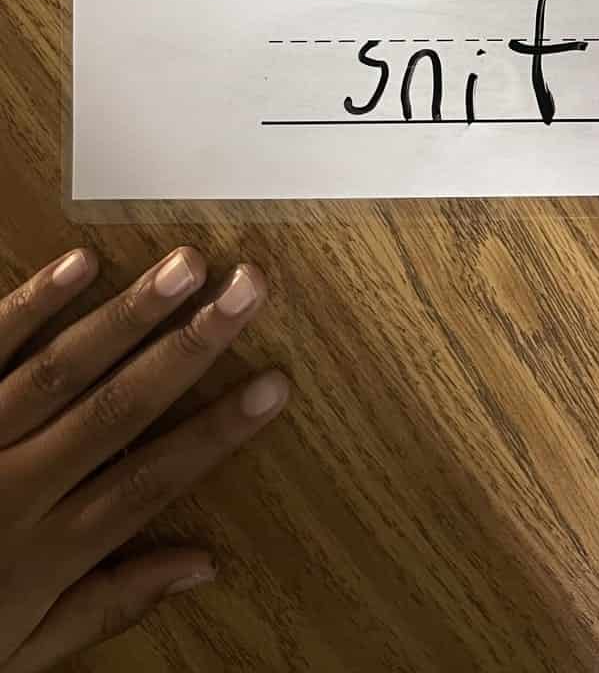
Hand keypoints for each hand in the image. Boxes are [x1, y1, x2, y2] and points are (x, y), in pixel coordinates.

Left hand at [0, 246, 287, 669]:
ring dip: (127, 314)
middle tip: (247, 288)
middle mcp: (14, 487)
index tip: (275, 385)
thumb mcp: (19, 652)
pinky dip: (30, 304)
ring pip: (60, 369)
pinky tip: (80, 263)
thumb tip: (202, 566)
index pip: (149, 481)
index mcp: (44, 550)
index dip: (217, 433)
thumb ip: (106, 606)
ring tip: (185, 265)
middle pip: (118, 409)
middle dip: (191, 346)